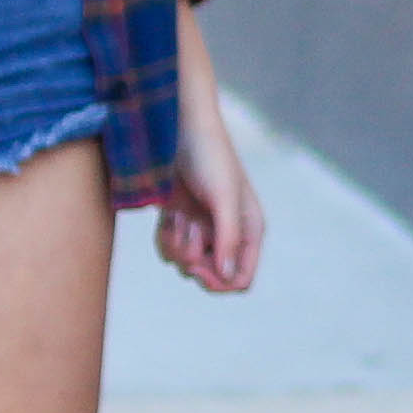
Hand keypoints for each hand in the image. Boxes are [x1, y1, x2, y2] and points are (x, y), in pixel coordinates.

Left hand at [156, 93, 264, 292]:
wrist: (180, 131)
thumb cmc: (210, 158)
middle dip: (193, 257)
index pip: (240, 280)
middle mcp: (228, 236)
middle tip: (186, 229)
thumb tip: (227, 277)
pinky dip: (164, 236)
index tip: (198, 265)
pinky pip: (168, 251)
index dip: (219, 281)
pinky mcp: (180, 225)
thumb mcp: (223, 198)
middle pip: (210, 276)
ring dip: (176, 241)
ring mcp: (202, 232)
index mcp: (249, 232)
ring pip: (185, 265)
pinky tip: (168, 212)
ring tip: (178, 212)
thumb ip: (228, 238)